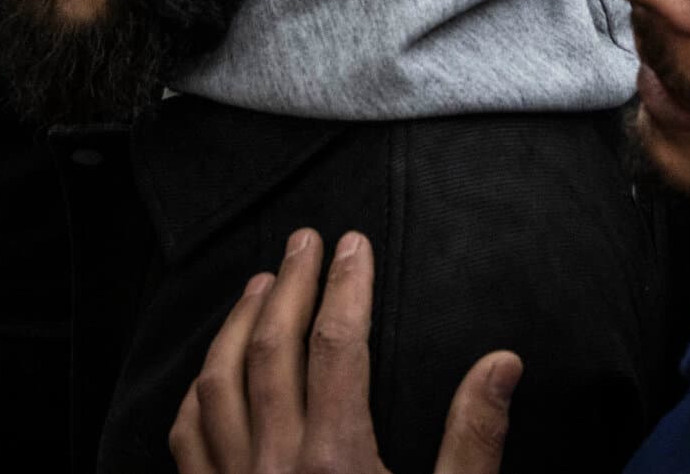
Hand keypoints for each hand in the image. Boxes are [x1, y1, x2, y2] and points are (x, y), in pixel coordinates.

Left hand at [170, 228, 518, 473]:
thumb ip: (473, 442)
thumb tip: (502, 361)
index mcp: (336, 465)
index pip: (337, 344)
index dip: (347, 284)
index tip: (356, 242)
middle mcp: (274, 472)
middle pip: (270, 350)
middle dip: (289, 284)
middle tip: (306, 239)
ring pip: (216, 386)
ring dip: (237, 325)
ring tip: (260, 284)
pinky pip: (187, 441)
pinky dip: (198, 392)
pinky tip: (212, 372)